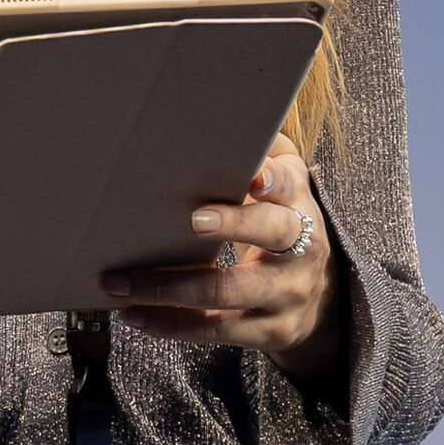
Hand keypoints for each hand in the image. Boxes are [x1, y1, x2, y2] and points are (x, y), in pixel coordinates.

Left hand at [101, 133, 347, 393]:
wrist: (324, 297)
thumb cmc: (283, 219)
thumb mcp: (286, 183)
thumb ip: (266, 151)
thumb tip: (228, 112)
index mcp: (299, 203)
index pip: (290, 186)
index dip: (273, 180)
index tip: (252, 175)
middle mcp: (301, 249)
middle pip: (270, 234)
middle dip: (232, 226)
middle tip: (189, 219)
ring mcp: (286, 294)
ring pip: (227, 292)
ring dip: (168, 288)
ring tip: (119, 283)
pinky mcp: (269, 332)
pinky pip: (217, 331)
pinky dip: (172, 325)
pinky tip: (134, 316)